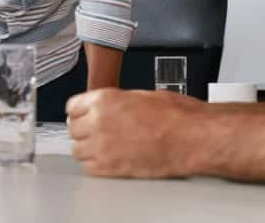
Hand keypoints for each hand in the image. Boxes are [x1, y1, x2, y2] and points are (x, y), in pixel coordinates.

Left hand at [66, 88, 204, 177]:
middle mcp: (98, 122)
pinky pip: (89, 168)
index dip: (79, 112)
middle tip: (94, 132)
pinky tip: (107, 160)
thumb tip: (109, 107)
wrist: (193, 138)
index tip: (82, 116)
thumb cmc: (177, 116)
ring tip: (102, 148)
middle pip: (73, 129)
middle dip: (83, 130)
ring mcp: (102, 146)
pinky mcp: (111, 168)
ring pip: (77, 150)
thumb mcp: (141, 96)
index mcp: (104, 100)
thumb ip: (117, 102)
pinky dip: (95, 165)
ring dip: (87, 149)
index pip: (72, 107)